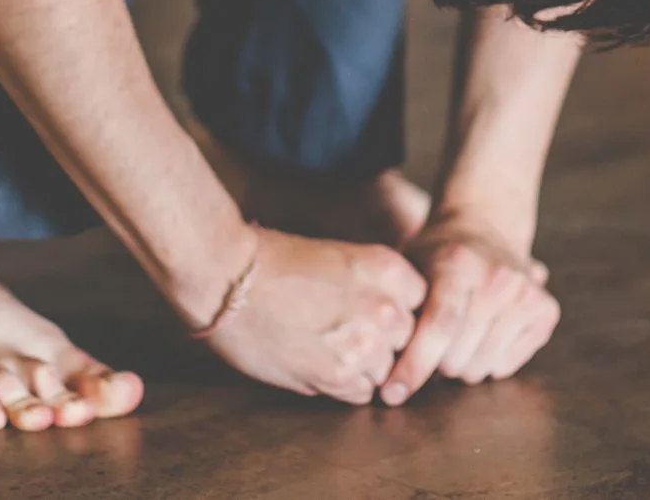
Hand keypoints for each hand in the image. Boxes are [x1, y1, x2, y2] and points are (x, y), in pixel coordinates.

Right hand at [202, 228, 425, 404]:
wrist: (229, 278)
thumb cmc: (274, 260)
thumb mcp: (339, 255)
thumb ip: (374, 285)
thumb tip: (395, 319)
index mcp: (385, 268)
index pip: (420, 301)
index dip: (399, 309)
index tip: (379, 312)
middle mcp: (384, 306)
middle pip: (408, 339)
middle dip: (386, 341)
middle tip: (351, 333)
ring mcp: (363, 344)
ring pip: (387, 371)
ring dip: (366, 367)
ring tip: (331, 350)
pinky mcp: (337, 375)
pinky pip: (361, 394)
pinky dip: (346, 387)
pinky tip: (321, 365)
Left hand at [378, 217, 558, 403]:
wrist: (485, 224)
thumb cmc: (436, 253)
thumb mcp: (408, 264)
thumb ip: (395, 305)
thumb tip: (377, 355)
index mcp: (459, 263)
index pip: (438, 327)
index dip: (413, 366)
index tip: (391, 394)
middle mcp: (499, 278)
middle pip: (457, 356)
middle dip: (434, 363)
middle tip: (430, 344)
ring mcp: (526, 294)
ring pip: (481, 368)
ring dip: (460, 366)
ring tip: (455, 339)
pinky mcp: (546, 311)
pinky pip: (505, 367)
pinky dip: (486, 364)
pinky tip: (481, 337)